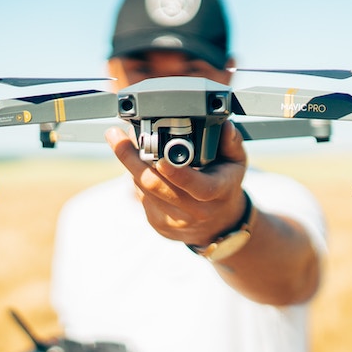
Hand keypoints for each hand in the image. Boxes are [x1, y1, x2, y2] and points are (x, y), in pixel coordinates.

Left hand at [105, 121, 248, 245]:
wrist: (218, 226)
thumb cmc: (225, 187)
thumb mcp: (236, 164)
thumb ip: (231, 143)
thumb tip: (224, 126)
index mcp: (216, 193)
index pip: (196, 186)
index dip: (176, 173)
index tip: (159, 157)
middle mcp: (194, 211)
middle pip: (155, 185)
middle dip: (131, 158)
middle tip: (115, 135)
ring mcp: (174, 221)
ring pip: (143, 189)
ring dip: (131, 164)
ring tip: (123, 142)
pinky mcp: (158, 225)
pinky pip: (140, 196)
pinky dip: (137, 177)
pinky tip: (141, 165)